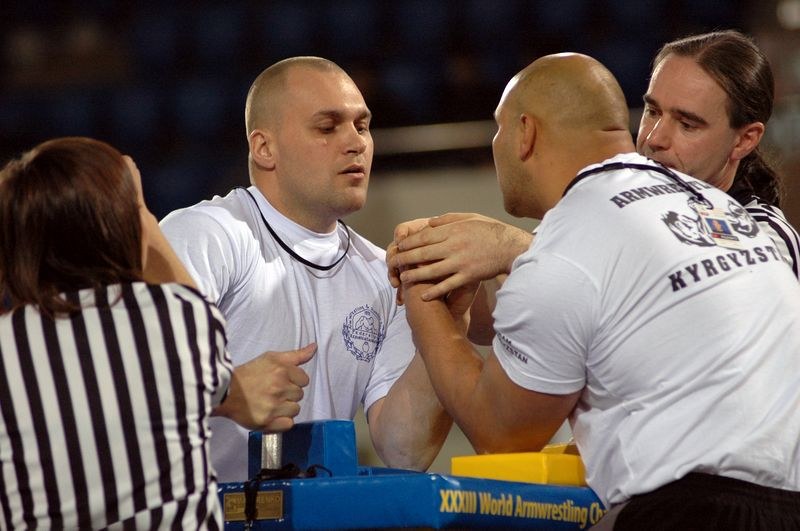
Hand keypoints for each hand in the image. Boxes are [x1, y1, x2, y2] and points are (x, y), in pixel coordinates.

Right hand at [214, 344, 315, 431]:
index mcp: (282, 370)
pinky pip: (288, 424)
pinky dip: (281, 422)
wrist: (225, 392)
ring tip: (270, 403)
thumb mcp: (271, 358)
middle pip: (299, 395)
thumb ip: (296, 355)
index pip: (304, 380)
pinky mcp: (268, 422)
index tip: (280, 381)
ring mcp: (274, 406)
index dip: (293, 381)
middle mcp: (280, 387)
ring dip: (286, 408)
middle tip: (272, 392)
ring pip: (295, 410)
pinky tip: (271, 415)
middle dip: (289, 394)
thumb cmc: (249, 373)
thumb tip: (314, 347)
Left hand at [390, 213, 531, 300]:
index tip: (399, 246)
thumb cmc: (491, 230)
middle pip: (423, 254)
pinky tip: (423, 295)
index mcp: (453, 231)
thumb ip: (448, 219)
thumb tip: (429, 223)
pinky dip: (434, 291)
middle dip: (405, 259)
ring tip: (403, 279)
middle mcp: (454, 246)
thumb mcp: (470, 217)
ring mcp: (461, 262)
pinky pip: (448, 285)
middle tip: (393, 263)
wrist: (511, 247)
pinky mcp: (469, 276)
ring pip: (431, 271)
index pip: (424, 237)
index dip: (409, 242)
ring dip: (415, 276)